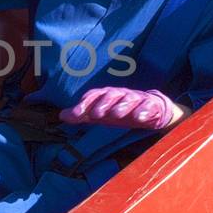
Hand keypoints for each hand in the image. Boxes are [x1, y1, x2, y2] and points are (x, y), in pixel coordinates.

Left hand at [59, 87, 182, 130]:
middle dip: (102, 104)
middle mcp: (120, 94)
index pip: (93, 96)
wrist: (151, 109)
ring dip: (122, 106)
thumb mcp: (101, 115)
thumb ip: (83, 115)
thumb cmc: (121, 111)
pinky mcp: (151, 105)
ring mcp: (136, 98)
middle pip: (110, 95)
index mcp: (107, 96)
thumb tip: (61, 116)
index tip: (75, 115)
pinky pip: (148, 106)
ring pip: (129, 99)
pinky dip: (144, 111)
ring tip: (116, 115)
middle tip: (96, 115)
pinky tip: (140, 118)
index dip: (84, 104)